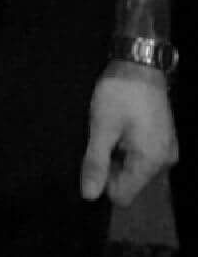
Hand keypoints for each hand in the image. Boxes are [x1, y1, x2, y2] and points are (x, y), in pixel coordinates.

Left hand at [80, 61, 177, 206]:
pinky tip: (125, 122)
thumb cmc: (121, 92)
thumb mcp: (101, 126)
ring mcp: (167, 148)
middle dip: (113, 164)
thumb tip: (88, 195)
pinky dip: (131, 144)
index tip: (98, 153)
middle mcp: (164, 160)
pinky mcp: (165, 137)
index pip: (122, 196)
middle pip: (130, 182)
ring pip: (136, 167)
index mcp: (150, 161)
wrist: (140, 61)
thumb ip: (95, 163)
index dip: (104, 180)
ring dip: (121, 153)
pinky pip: (144, 154)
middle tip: (107, 134)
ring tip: (117, 126)